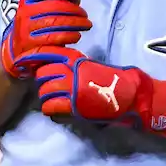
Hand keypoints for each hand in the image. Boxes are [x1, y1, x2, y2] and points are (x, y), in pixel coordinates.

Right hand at [1, 0, 91, 78]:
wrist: (17, 52)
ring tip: (85, 25)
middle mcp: (24, 14)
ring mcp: (26, 31)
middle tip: (85, 15)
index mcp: (27, 1)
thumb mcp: (45, 10)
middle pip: (54, 7)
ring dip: (75, 24)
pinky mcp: (30, 47)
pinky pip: (53, 40)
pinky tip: (76, 36)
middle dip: (74, 10)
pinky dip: (68, 37)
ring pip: (55, 24)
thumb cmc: (37, 27)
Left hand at [33, 46, 165, 131]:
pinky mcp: (76, 106)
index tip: (29, 60)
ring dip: (45, 96)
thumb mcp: (98, 69)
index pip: (51, 53)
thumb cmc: (123, 82)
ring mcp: (74, 89)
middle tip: (46, 86)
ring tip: (50, 101)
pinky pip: (52, 107)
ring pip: (45, 90)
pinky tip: (54, 112)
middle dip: (42, 80)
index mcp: (80, 60)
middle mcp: (74, 72)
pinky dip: (50, 110)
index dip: (37, 56)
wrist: (136, 97)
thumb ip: (82, 69)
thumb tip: (69, 70)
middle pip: (44, 72)